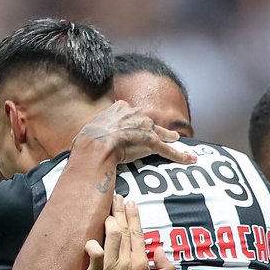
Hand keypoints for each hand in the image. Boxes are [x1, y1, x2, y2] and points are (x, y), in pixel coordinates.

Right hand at [73, 100, 194, 165]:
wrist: (97, 143)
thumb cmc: (87, 139)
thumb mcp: (89, 129)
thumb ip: (92, 131)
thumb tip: (79, 143)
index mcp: (119, 109)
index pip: (130, 112)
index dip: (134, 120)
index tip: (136, 123)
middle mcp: (135, 114)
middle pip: (149, 122)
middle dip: (156, 128)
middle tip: (164, 132)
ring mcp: (145, 128)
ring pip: (162, 134)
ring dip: (172, 139)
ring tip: (180, 143)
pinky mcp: (153, 142)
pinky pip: (170, 150)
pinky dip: (181, 155)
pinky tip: (190, 159)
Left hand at [83, 195, 175, 269]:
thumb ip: (166, 268)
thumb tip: (160, 250)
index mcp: (142, 262)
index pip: (138, 234)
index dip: (134, 216)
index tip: (131, 202)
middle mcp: (127, 262)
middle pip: (123, 232)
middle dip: (120, 213)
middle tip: (116, 198)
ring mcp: (111, 268)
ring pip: (111, 239)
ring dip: (109, 224)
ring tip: (107, 212)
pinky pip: (94, 259)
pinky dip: (93, 248)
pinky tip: (91, 241)